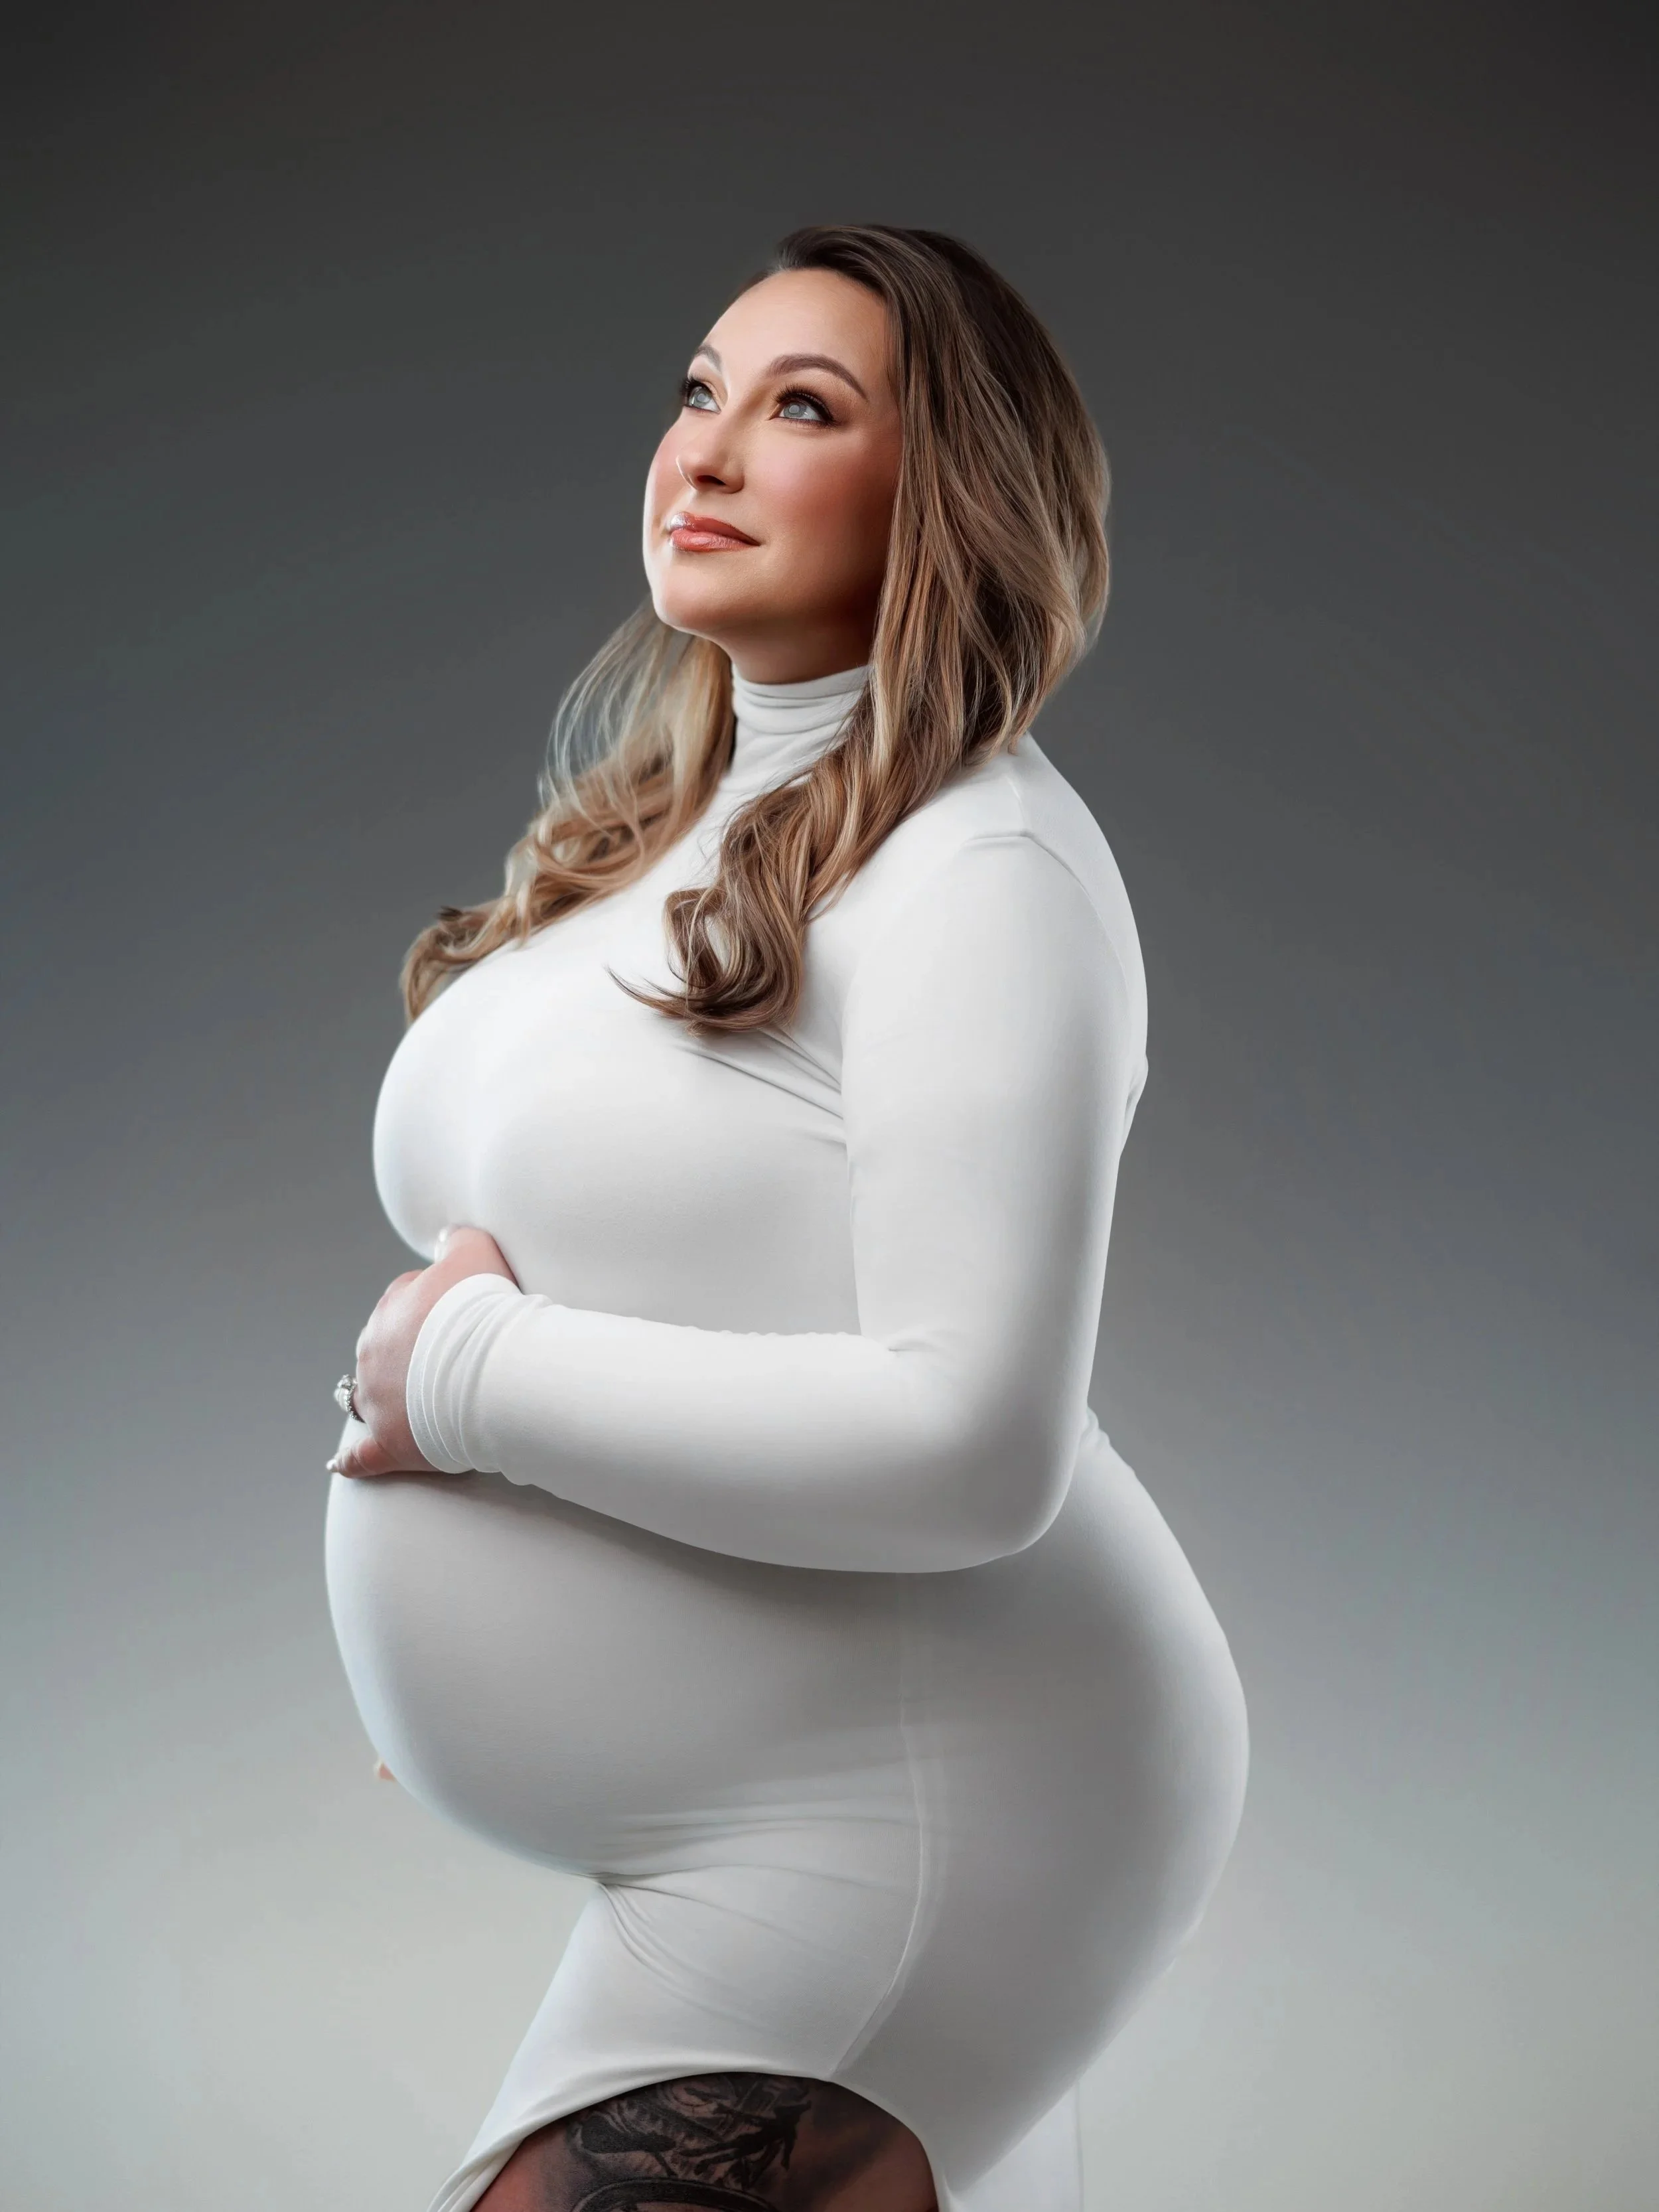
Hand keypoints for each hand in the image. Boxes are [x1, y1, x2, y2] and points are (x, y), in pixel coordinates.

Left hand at [328, 1224, 517, 1478]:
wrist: (491, 1366)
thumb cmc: (486, 1308)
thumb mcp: (477, 1250)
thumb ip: (458, 1238)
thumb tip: (446, 1236)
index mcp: (391, 1309)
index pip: (407, 1301)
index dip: (438, 1308)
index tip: (465, 1316)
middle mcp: (374, 1352)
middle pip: (388, 1349)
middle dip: (412, 1353)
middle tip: (455, 1359)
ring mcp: (377, 1399)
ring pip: (370, 1397)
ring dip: (384, 1397)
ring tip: (412, 1405)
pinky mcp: (388, 1443)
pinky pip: (361, 1456)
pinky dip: (351, 1460)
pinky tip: (340, 1464)